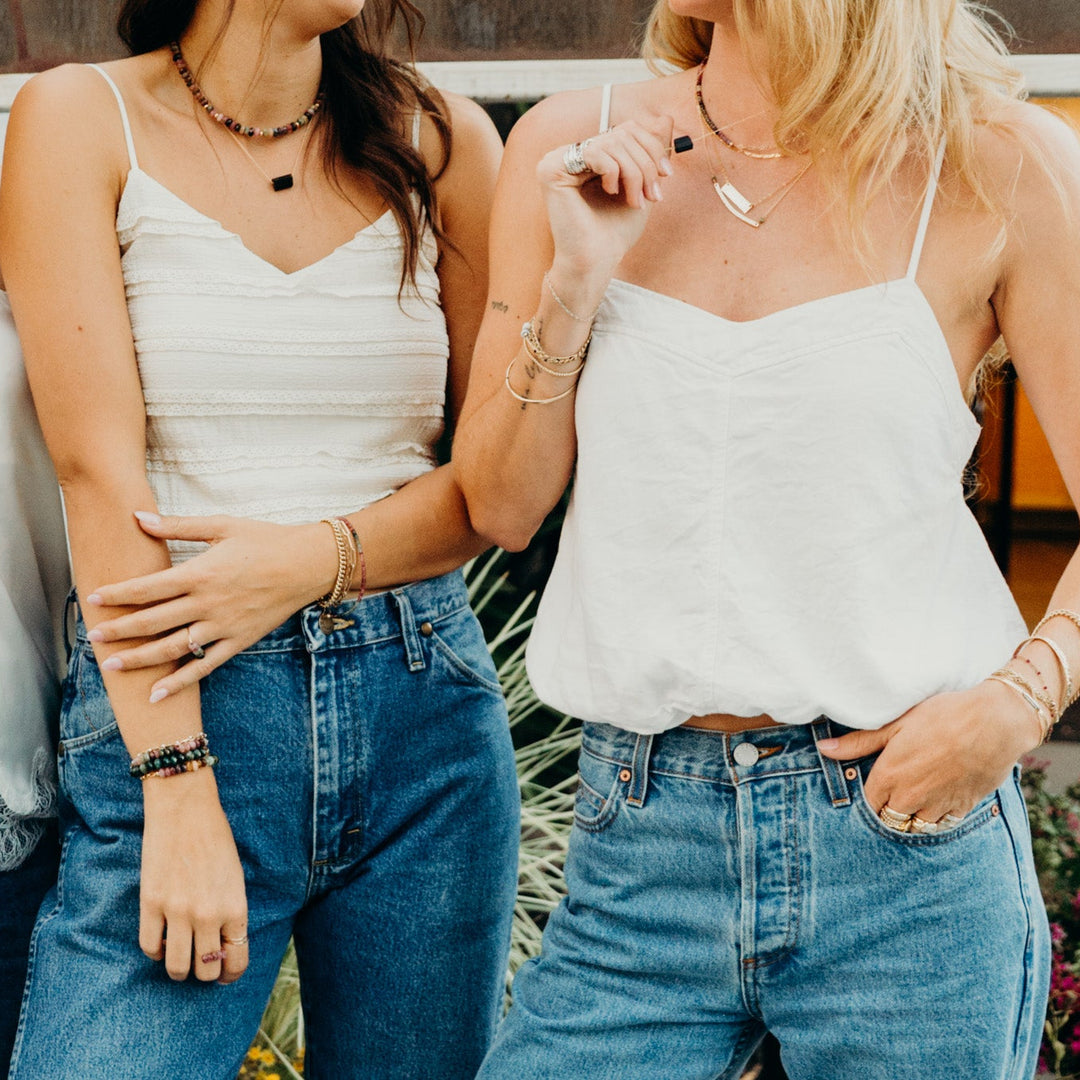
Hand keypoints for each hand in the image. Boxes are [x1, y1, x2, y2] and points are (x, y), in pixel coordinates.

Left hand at [85, 512, 336, 698]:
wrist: (308, 564)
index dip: (117, 594)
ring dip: (141, 658)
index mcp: (200, 573)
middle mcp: (208, 603)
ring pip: (174, 647)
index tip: (92, 598)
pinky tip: (158, 693)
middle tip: (93, 636)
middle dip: (120, 629)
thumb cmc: (266, 540)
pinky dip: (181, 681)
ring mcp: (223, 626)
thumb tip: (139, 517)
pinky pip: (205, 665)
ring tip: (113, 665)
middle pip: (154, 621)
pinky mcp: (239, 640)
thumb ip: (178, 527)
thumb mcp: (222, 526)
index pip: (148, 588)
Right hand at [140, 769, 247, 982]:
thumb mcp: (235, 877)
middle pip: (206, 971)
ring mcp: (178, 911)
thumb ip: (231, 911)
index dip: (231, 974)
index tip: (225, 974)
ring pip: (177, 968)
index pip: (236, 961)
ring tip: (180, 955)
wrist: (186, 809)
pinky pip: (149, 947)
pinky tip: (161, 939)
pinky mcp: (150, 904)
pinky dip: (155, 951)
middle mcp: (208, 915)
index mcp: (235, 908)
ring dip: (179, 968)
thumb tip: (223, 944)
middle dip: (205, 972)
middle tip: (201, 962)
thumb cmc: (216, 839)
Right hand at [538, 118, 674, 285]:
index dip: (652, 147)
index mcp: (589, 156)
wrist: (597, 261)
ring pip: (612, 143)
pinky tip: (610, 193)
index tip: (666, 175)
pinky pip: (596, 152)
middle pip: (622, 133)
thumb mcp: (640, 185)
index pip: (626, 129)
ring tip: (636, 201)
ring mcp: (557, 159)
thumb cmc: (615, 232)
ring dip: (634, 173)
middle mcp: (570, 154)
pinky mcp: (550, 169)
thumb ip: (649, 153)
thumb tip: (666, 119)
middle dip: (646, 165)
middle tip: (652, 195)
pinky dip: (614, 173)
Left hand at [817, 680, 1042, 826]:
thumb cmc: (941, 716)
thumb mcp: (895, 724)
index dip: (871, 795)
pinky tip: (941, 795)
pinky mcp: (963, 808)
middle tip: (898, 787)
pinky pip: (943, 823)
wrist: (993, 722)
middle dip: (890, 807)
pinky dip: (939, 815)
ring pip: (917, 824)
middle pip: (890, 819)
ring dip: (914, 814)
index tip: (877, 784)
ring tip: (920, 791)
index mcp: (889, 777)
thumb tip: (823, 748)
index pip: (868, 804)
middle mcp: (911, 797)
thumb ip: (858, 742)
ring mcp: (938, 806)